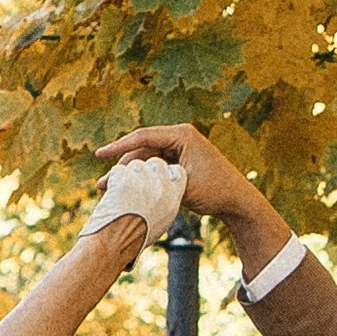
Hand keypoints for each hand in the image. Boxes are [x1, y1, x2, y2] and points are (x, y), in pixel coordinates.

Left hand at [86, 156, 185, 246]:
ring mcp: (143, 179)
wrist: (115, 243)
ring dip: (127, 176)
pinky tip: (112, 195)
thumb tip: (162, 194)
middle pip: (156, 163)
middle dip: (144, 171)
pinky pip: (118, 170)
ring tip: (121, 197)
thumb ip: (164, 203)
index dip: (164, 174)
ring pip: (135, 164)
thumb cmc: (134, 238)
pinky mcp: (125, 177)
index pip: (176, 171)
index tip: (154, 183)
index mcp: (174, 197)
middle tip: (133, 187)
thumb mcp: (159, 222)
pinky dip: (113, 181)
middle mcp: (162, 186)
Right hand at [97, 124, 286, 262]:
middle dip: (123, 167)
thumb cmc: (215, 190)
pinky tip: (128, 190)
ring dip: (131, 174)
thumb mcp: (183, 186)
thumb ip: (157, 180)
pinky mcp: (179, 161)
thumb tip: (132, 181)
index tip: (100, 155)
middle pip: (142, 149)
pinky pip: (155, 167)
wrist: (236, 200)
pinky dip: (143, 178)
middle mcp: (180, 137)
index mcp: (182, 135)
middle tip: (103, 184)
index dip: (119, 146)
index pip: (143, 136)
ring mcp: (179, 149)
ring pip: (146, 159)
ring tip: (111, 190)